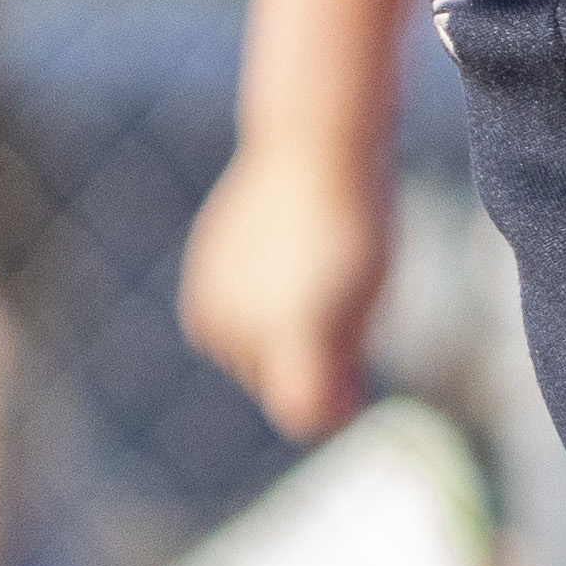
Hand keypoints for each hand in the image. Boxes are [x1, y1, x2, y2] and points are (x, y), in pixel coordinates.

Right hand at [177, 142, 396, 436]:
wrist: (309, 152)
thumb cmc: (356, 228)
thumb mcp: (368, 297)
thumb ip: (342, 361)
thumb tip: (323, 412)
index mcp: (295, 334)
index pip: (304, 413)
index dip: (335, 407)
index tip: (357, 379)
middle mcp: (242, 328)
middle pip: (278, 389)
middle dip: (311, 368)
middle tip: (340, 304)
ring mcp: (213, 308)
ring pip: (249, 362)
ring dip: (278, 345)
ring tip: (309, 283)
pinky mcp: (197, 290)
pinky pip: (226, 334)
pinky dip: (252, 320)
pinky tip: (278, 276)